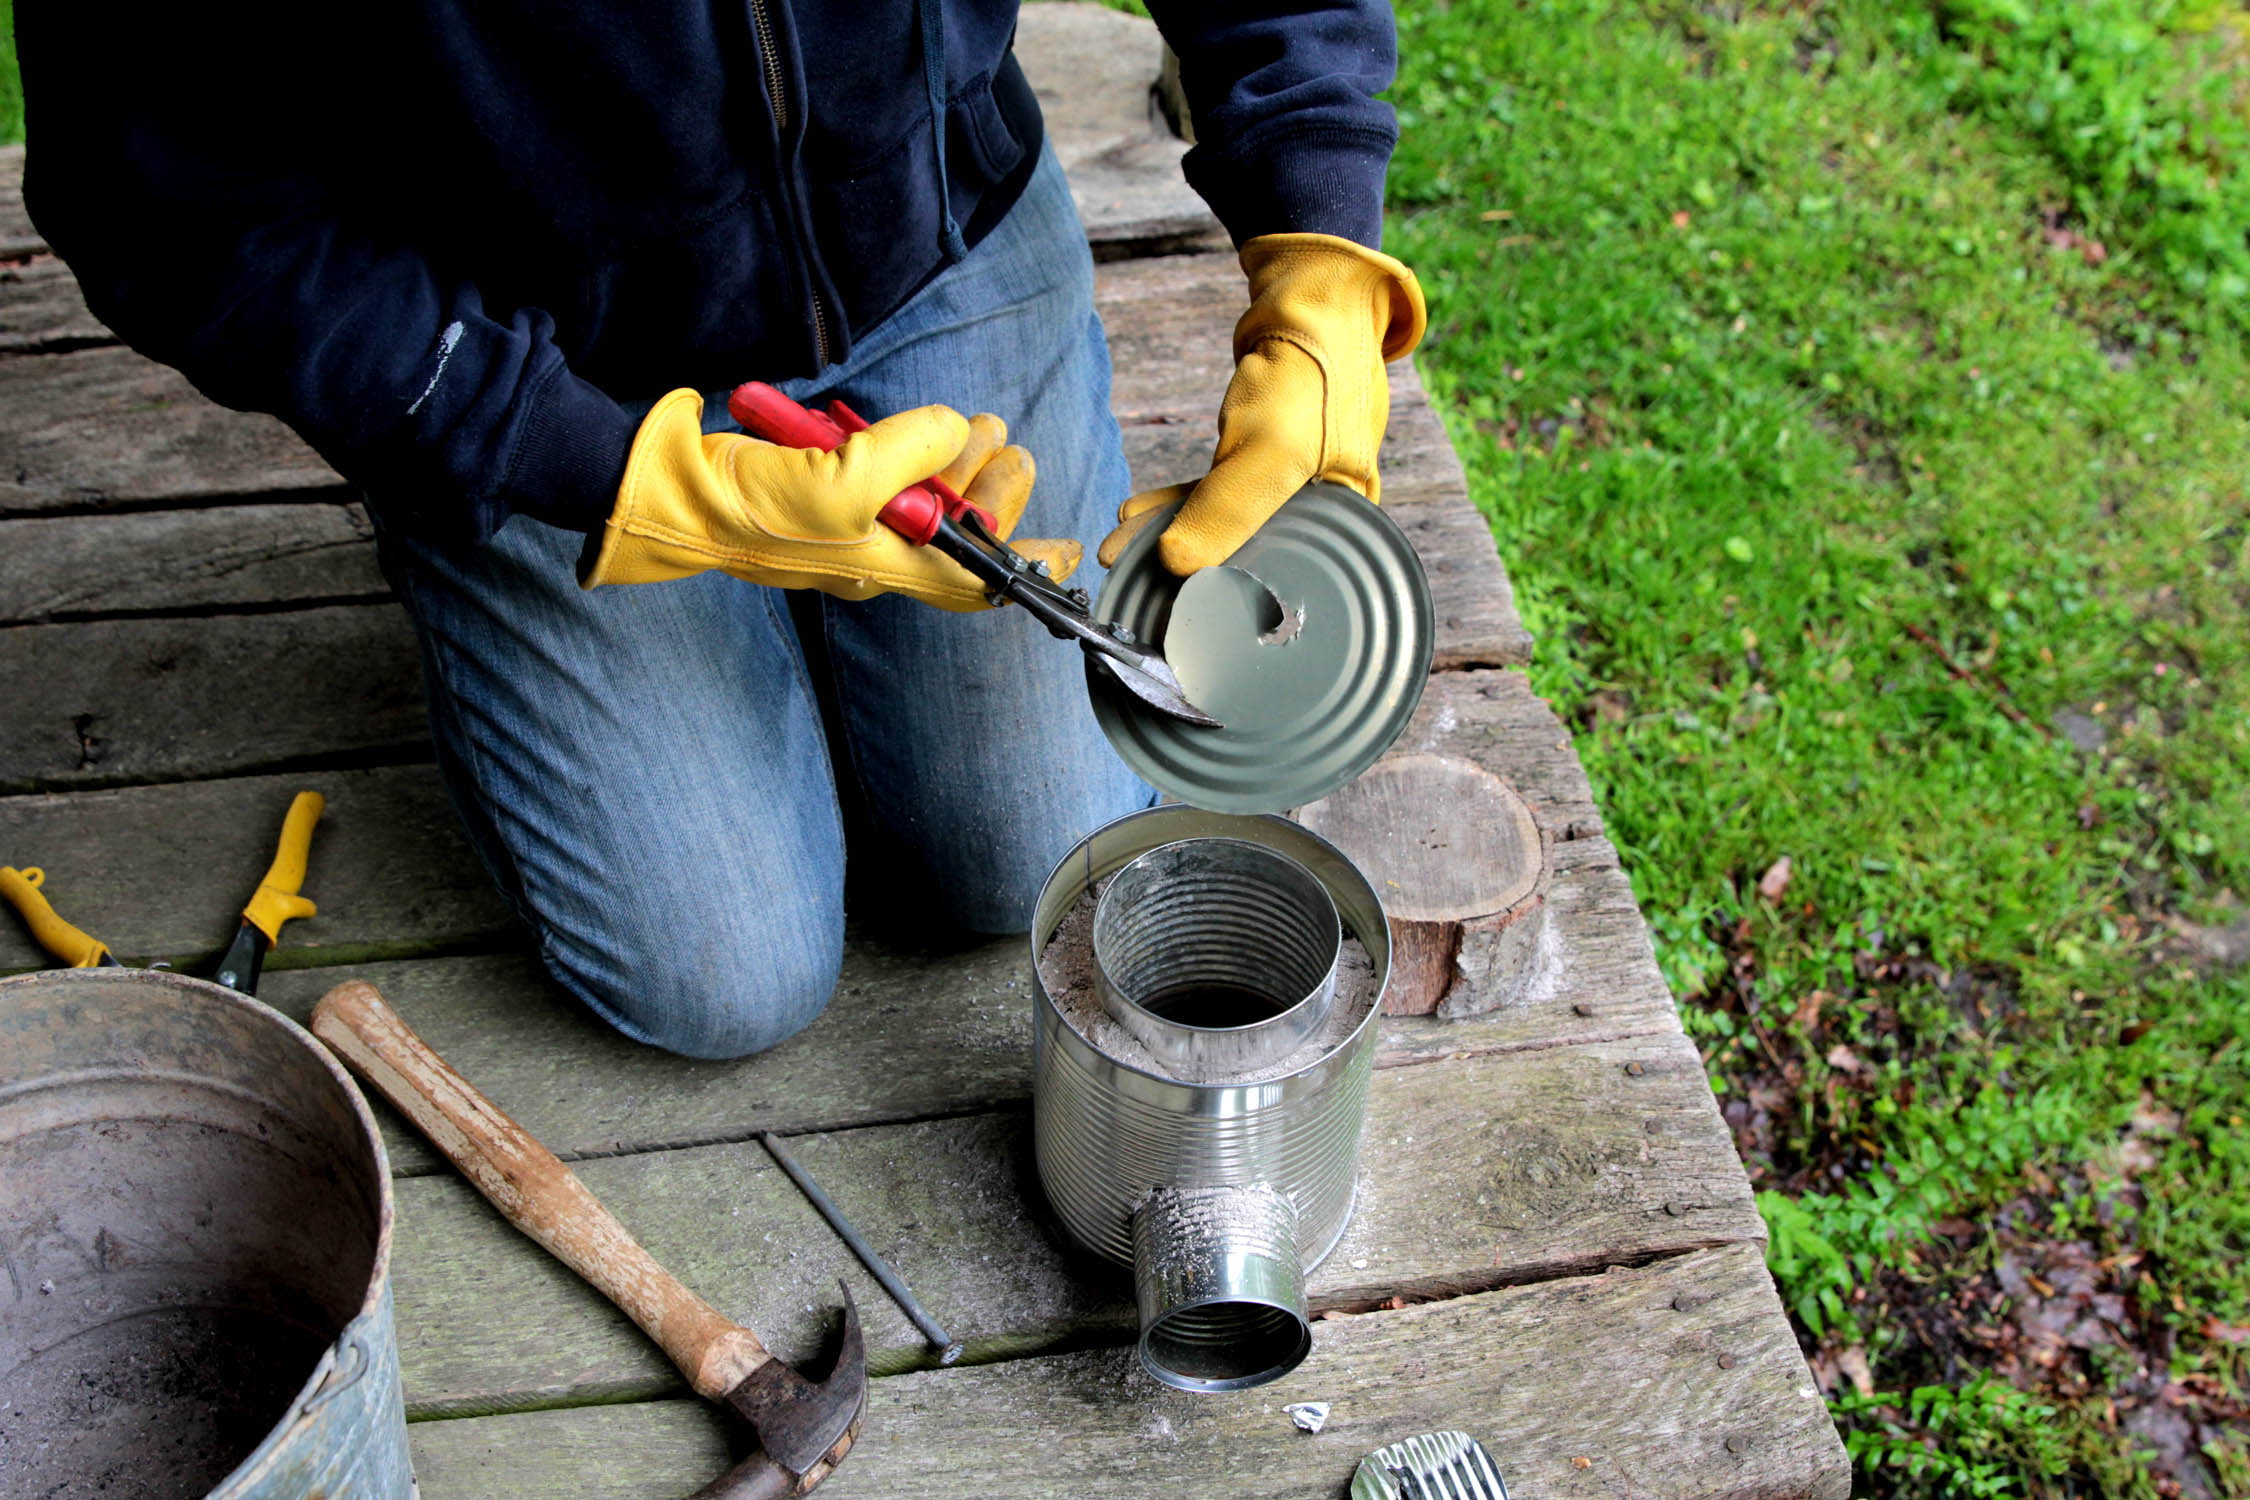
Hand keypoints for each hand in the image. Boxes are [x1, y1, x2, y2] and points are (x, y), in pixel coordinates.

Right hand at [581, 390, 1080, 609]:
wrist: (673, 490)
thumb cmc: (753, 504)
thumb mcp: (842, 478)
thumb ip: (910, 452)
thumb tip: (952, 432)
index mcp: (887, 566)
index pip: (974, 580)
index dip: (1025, 567)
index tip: (1068, 555)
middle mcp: (875, 552)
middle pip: (958, 529)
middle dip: (993, 484)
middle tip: (1005, 441)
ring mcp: (850, 520)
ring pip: (929, 494)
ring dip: (959, 456)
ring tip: (979, 425)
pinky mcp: (826, 487)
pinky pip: (888, 470)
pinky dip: (910, 445)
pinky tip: (922, 426)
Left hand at [1098, 233, 1426, 575]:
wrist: (1310, 301)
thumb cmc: (1312, 376)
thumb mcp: (1270, 451)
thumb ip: (1224, 511)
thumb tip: (1175, 563)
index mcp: (1345, 527)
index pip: (1277, 582)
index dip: (1220, 598)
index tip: (1165, 608)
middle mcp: (1320, 513)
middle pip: (1244, 557)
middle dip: (1180, 569)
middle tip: (1125, 582)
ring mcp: (1290, 486)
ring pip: (1222, 525)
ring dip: (1169, 535)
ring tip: (1118, 551)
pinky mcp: (1262, 460)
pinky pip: (1214, 494)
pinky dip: (1177, 504)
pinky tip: (1136, 517)